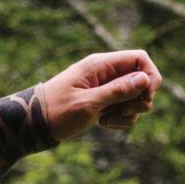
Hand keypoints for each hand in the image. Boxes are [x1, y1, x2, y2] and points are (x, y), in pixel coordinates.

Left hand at [38, 49, 162, 141]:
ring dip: (129, 114)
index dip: (149, 77)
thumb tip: (145, 79)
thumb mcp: (88, 103)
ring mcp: (105, 88)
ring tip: (105, 120)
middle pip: (142, 79)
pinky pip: (125, 110)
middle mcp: (106, 73)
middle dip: (140, 99)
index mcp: (101, 65)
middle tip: (123, 112)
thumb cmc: (56, 111)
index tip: (145, 97)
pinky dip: (120, 120)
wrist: (35, 124)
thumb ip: (117, 91)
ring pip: (135, 98)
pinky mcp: (104, 102)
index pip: (140, 59)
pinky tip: (103, 124)